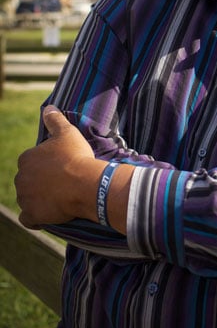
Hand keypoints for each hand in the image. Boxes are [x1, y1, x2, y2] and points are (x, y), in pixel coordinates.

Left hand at [15, 105, 101, 227]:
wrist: (85, 184)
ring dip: (38, 199)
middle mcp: (20, 178)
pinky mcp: (31, 214)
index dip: (45, 165)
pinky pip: (28, 219)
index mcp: (26, 158)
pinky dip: (35, 218)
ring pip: (28, 199)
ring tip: (58, 198)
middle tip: (60, 183)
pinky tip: (46, 216)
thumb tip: (48, 108)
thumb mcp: (68, 133)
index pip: (31, 162)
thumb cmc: (76, 157)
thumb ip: (55, 120)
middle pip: (28, 181)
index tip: (59, 167)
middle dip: (40, 182)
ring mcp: (25, 197)